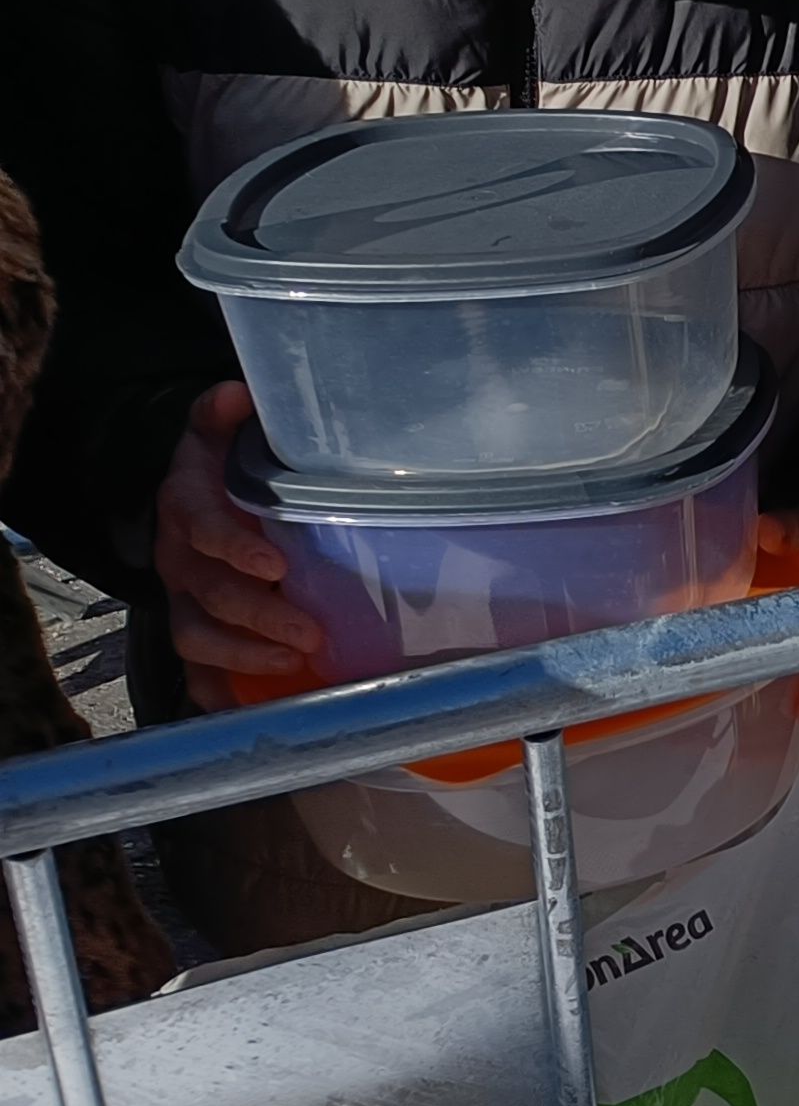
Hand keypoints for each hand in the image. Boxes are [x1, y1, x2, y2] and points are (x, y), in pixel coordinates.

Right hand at [155, 382, 319, 707]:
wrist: (183, 499)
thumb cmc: (219, 469)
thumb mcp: (218, 435)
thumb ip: (223, 415)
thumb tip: (238, 393)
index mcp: (190, 510)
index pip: (205, 531)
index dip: (235, 549)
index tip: (277, 565)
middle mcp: (181, 561)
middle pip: (210, 596)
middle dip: (258, 618)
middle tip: (310, 632)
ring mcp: (184, 601)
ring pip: (198, 638)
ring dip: (244, 657)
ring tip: (293, 664)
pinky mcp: (195, 630)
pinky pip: (197, 673)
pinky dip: (220, 695)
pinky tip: (252, 712)